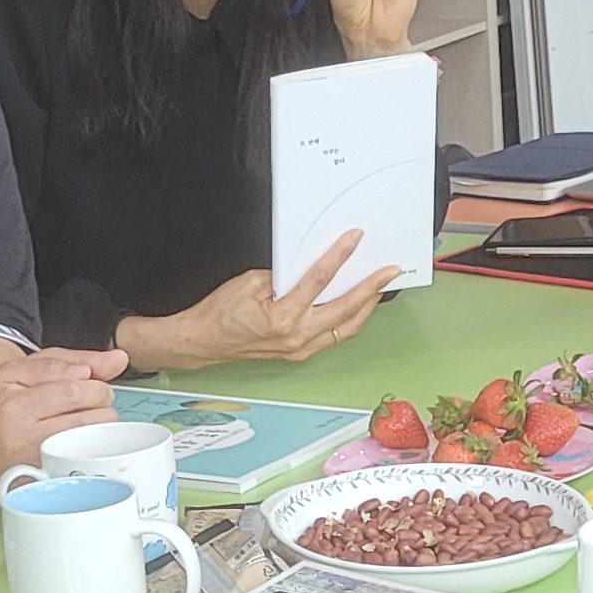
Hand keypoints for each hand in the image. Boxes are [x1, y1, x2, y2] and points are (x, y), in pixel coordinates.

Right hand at [0, 346, 122, 494]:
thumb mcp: (11, 372)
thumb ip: (60, 362)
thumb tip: (111, 361)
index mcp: (15, 407)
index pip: (74, 391)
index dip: (95, 385)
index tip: (94, 385)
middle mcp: (24, 439)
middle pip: (90, 418)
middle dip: (102, 405)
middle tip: (93, 402)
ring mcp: (36, 466)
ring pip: (91, 443)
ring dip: (100, 428)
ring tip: (85, 420)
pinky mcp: (42, 485)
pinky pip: (83, 466)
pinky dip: (89, 451)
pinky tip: (77, 443)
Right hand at [128, 238, 402, 369]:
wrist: (203, 341)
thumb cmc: (221, 312)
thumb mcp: (249, 282)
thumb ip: (283, 274)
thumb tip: (310, 265)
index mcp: (283, 316)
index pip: (319, 280)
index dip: (339, 256)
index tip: (355, 238)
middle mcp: (296, 336)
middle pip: (346, 310)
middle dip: (371, 289)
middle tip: (389, 271)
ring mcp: (300, 349)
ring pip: (345, 329)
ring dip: (365, 308)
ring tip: (380, 287)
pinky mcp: (299, 353)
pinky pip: (333, 337)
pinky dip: (348, 321)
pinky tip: (357, 307)